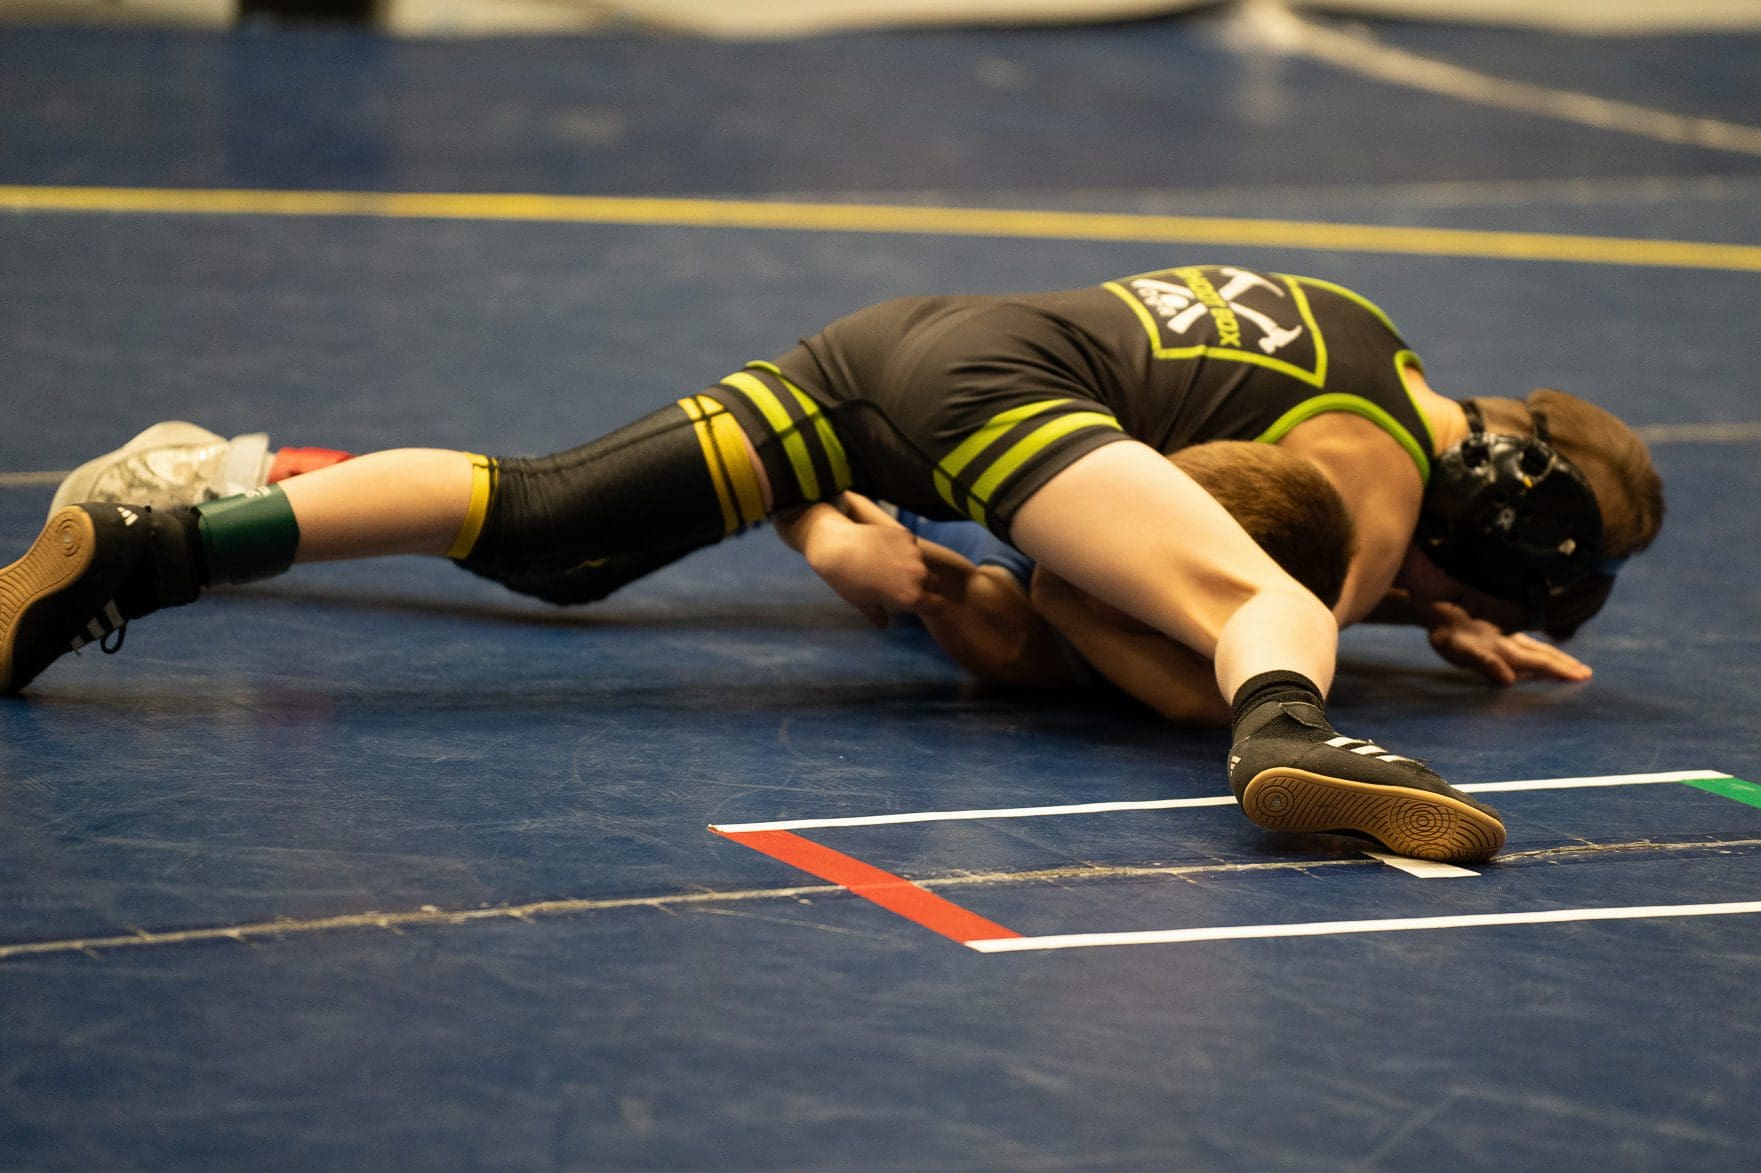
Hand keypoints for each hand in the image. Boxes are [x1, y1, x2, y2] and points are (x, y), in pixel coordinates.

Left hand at [798, 497, 948, 627]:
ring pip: (922, 562)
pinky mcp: (907, 535)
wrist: (836, 547)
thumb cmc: (847, 580)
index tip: (920, 604)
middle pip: (934, 583)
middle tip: (900, 584)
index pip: (939, 606)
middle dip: (924, 585)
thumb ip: (877, 616)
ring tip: (885, 564)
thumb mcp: (862, 603)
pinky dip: (902, 547)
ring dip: (912, 565)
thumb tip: (883, 625)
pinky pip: (911, 544)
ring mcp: (914, 553)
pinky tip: (881, 548)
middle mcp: (919, 575)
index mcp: (912, 598)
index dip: (931, 606)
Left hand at [1425, 601, 1591, 685]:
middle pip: (1545, 654)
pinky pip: (1528, 642)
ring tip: (1573, 664)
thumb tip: (1508, 680)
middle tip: (1587, 673)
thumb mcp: (1460, 651)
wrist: (1437, 605)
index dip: (1560, 670)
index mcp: (1505, 649)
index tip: (1581, 677)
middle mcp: (1511, 641)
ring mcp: (1506, 633)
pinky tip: (1542, 649)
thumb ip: (1485, 664)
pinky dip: (1541, 648)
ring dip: (1558, 656)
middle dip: (1566, 664)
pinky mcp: (1500, 628)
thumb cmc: (1446, 633)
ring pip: (1539, 647)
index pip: (1539, 662)